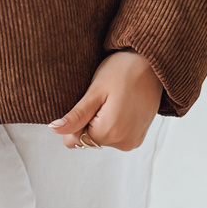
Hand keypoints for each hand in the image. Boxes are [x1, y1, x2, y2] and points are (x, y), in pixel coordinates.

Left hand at [48, 49, 163, 150]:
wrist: (152, 64)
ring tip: (112, 99)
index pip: (74, 140)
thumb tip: (54, 129)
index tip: (87, 101)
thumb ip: (76, 115)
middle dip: (89, 120)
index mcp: (109, 133)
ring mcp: (132, 142)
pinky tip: (120, 104)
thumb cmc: (122, 70)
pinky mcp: (138, 137)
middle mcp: (123, 143)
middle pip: (89, 139)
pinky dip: (113, 122)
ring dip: (101, 121)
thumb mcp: (95, 90)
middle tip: (101, 97)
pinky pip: (115, 135)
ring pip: (101, 137)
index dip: (75, 121)